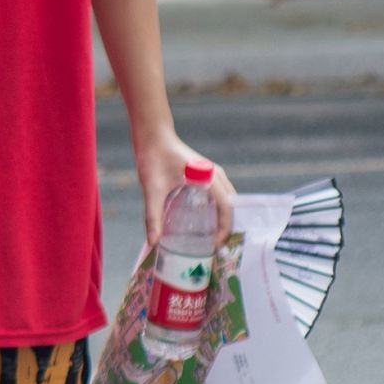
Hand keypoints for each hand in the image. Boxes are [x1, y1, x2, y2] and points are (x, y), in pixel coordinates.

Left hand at [133, 132, 232, 256]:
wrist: (153, 136)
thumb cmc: (153, 158)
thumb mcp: (152, 188)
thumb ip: (152, 215)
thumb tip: (153, 242)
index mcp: (209, 177)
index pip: (226, 207)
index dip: (225, 228)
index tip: (216, 245)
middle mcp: (216, 175)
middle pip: (231, 206)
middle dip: (226, 227)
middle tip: (215, 247)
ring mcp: (213, 173)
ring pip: (226, 200)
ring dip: (223, 218)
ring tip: (212, 237)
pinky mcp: (207, 173)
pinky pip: (219, 194)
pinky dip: (218, 209)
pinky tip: (205, 221)